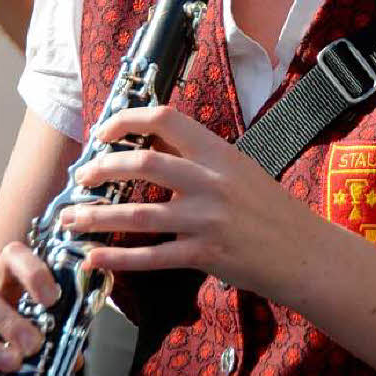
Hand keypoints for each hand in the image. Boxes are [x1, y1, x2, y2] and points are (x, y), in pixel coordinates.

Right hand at [0, 243, 59, 375]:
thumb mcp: (41, 319)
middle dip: (9, 321)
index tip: (52, 299)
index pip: (15, 256)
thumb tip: (74, 359)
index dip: (33, 273)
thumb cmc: (22, 319)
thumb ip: (59, 332)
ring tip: (13, 364)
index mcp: (7, 274)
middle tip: (35, 344)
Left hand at [58, 107, 321, 298]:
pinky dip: (117, 257)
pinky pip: (151, 256)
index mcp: (219, 152)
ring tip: (70, 219)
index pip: (166, 118)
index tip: (104, 131)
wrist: (305, 251)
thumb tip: (156, 149)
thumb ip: (202, 160)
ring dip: (97, 216)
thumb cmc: (272, 210)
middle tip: (81, 177)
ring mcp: (207, 218)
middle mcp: (211, 180)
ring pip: (138, 213)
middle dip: (102, 168)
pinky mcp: (205, 254)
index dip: (128, 119)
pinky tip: (95, 257)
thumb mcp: (240, 169)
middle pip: (143, 162)